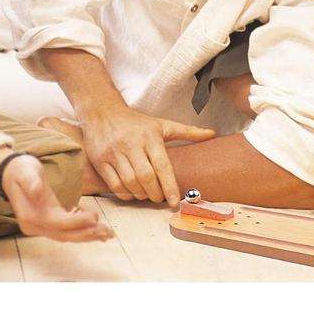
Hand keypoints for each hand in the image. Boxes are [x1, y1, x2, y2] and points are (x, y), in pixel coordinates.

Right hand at [0, 154, 113, 242]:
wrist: (10, 172)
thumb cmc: (21, 169)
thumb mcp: (26, 171)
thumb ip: (32, 182)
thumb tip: (36, 190)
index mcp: (31, 215)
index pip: (57, 222)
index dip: (76, 222)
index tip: (94, 217)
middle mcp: (34, 226)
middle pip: (64, 234)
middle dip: (87, 233)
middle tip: (108, 231)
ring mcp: (39, 227)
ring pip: (66, 235)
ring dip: (87, 235)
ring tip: (107, 234)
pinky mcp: (46, 223)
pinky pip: (65, 231)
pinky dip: (81, 231)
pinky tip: (95, 230)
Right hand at [78, 101, 215, 206]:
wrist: (102, 112)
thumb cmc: (136, 122)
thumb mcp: (162, 124)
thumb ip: (187, 131)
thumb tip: (212, 133)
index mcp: (150, 136)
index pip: (162, 165)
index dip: (170, 186)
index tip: (175, 201)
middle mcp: (132, 144)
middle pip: (146, 177)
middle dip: (155, 193)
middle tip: (160, 198)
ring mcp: (114, 153)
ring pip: (130, 182)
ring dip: (141, 195)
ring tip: (147, 195)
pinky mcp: (101, 160)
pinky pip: (114, 185)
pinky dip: (125, 194)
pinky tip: (132, 193)